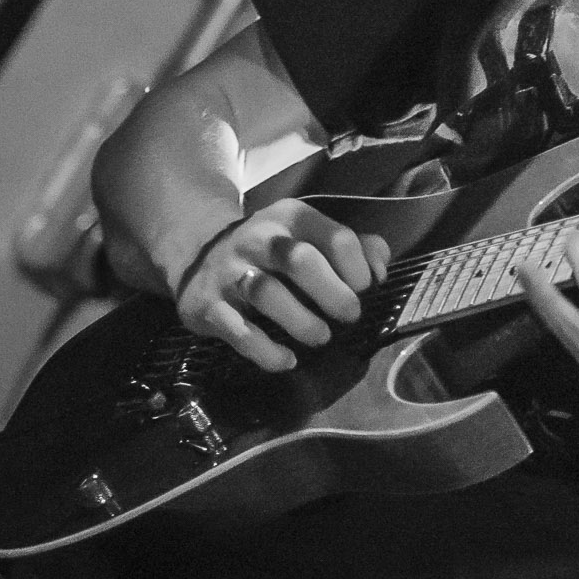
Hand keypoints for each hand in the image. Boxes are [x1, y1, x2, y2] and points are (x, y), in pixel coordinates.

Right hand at [177, 200, 387, 371]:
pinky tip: (287, 360)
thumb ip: (355, 246)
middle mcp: (259, 239)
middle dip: (332, 293)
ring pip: (266, 293)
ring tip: (321, 338)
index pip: (336, 238)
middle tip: (350, 316)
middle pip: (299, 260)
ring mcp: (229, 271)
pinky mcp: (207, 305)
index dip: (358, 268)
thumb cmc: (273, 250)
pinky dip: (265, 350)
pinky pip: (237, 330)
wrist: (198, 252)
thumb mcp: (310, 235)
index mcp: (292, 218)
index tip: (365, 289)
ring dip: (301, 321)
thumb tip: (379, 271)